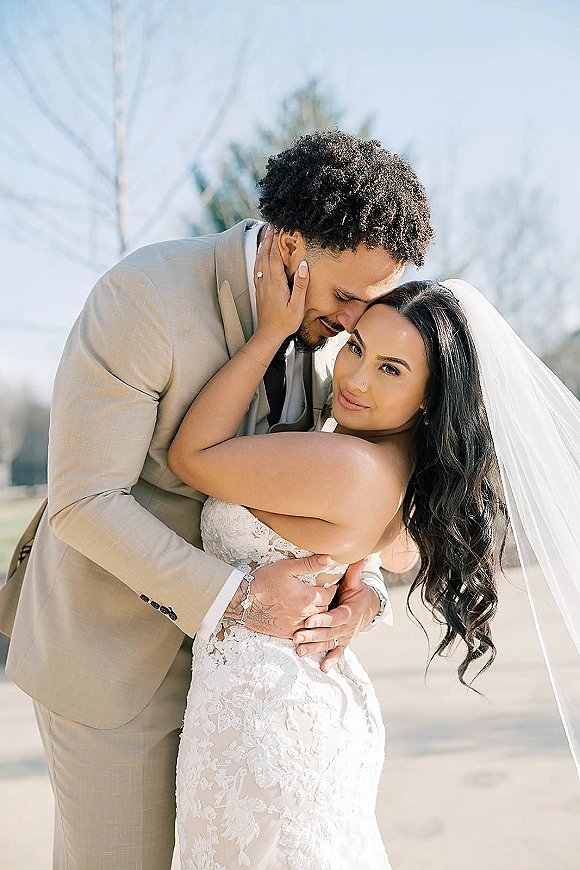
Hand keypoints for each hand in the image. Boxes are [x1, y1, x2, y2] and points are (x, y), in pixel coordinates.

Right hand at [225, 554, 336, 638]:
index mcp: (307, 597)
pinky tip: (305, 622)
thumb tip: (328, 559)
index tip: (332, 586)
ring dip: (319, 616)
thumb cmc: (264, 581)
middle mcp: (305, 613)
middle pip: (325, 610)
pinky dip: (308, 628)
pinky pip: (304, 633)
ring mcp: (296, 625)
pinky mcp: (286, 633)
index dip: (332, 589)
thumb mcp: (287, 567)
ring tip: (318, 609)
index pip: (329, 595)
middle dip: (327, 602)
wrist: (244, 601)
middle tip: (326, 597)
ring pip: (316, 623)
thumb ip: (309, 564)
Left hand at [253, 225, 307, 344]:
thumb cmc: (285, 322)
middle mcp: (266, 281)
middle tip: (272, 223)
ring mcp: (261, 284)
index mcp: (276, 282)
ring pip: (259, 259)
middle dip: (268, 237)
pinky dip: (258, 256)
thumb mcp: (298, 305)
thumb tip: (303, 265)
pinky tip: (260, 254)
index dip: (277, 240)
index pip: (276, 256)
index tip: (280, 227)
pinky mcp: (259, 289)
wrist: (268, 334)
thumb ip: (300, 285)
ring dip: (262, 245)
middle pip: (265, 254)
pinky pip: (257, 267)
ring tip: (266, 233)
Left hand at [292, 559, 379, 672]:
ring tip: (299, 651)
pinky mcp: (343, 642)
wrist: (370, 607)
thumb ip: (353, 570)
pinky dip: (331, 660)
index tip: (309, 620)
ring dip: (315, 648)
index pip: (336, 616)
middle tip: (297, 636)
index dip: (323, 619)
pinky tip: (323, 668)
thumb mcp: (355, 581)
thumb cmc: (358, 591)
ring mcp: (345, 636)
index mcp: (350, 611)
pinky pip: (337, 652)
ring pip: (329, 643)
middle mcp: (348, 626)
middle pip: (329, 633)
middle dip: (313, 635)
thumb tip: (357, 554)